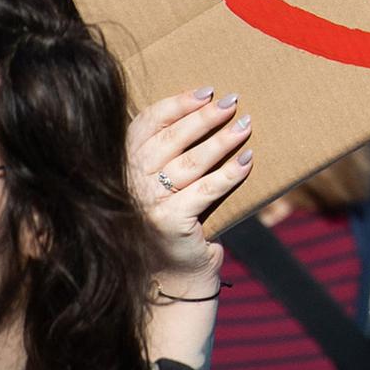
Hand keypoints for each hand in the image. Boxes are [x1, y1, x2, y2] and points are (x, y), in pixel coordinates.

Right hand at [127, 87, 253, 298]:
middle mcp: (128, 186)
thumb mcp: (164, 185)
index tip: (206, 91)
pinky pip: (205, 191)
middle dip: (203, 117)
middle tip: (232, 101)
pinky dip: (229, 174)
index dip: (175, 105)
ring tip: (245, 125)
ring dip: (221, 141)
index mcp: (122, 170)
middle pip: (168, 141)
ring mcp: (146, 206)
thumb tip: (209, 108)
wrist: (174, 279)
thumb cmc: (174, 223)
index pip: (143, 127)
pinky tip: (248, 160)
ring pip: (189, 163)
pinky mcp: (169, 223)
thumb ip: (170, 155)